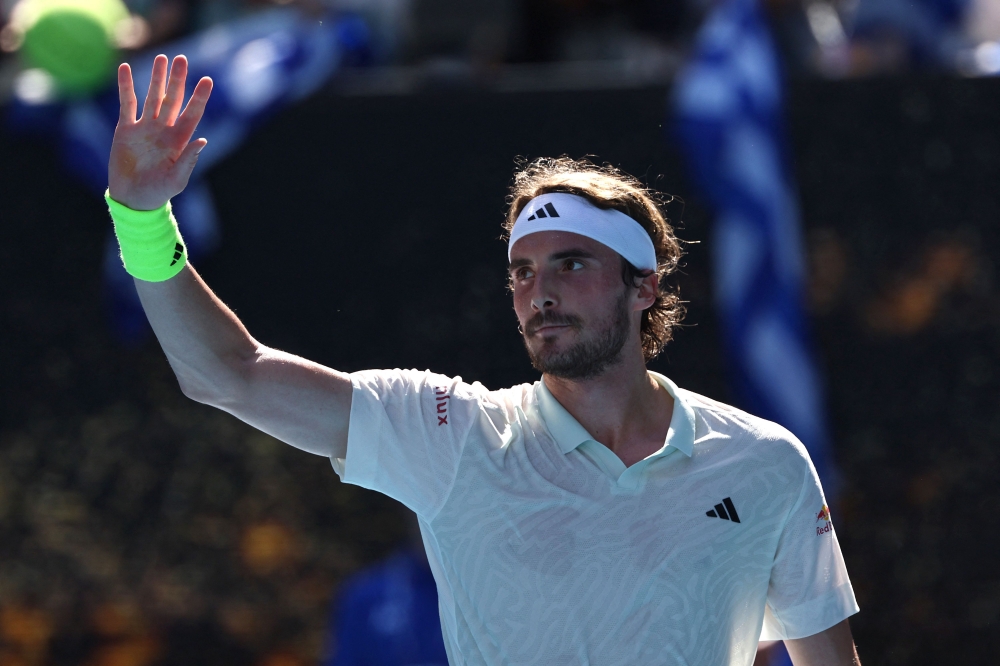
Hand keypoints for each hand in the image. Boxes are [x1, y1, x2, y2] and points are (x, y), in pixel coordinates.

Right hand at [108, 54, 212, 210]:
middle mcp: (164, 130)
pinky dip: (126, 86)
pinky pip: (127, 104)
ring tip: (162, 58)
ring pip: (152, 97)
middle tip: (182, 59)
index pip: (192, 114)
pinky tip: (125, 69)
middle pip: (173, 99)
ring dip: (156, 78)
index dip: (199, 97)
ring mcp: (145, 128)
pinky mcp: (126, 129)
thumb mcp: (177, 179)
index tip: (207, 80)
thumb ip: (189, 159)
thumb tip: (203, 139)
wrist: (134, 199)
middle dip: (178, 80)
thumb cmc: (159, 192)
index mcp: (179, 141)